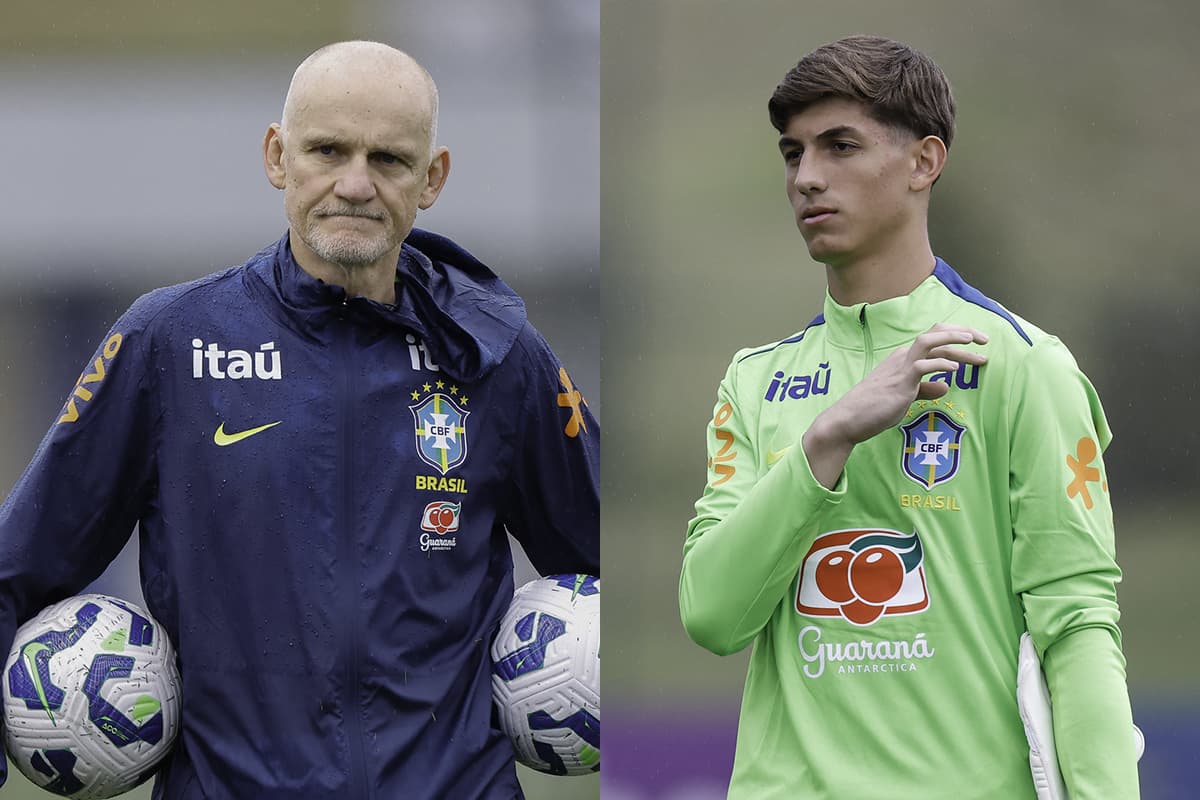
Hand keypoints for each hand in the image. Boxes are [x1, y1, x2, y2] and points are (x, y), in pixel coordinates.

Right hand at [803, 324, 987, 487]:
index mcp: (904, 358)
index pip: (933, 339)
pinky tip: (955, 371)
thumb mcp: (904, 397)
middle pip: (936, 334)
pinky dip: (940, 365)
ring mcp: (901, 367)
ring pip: (930, 342)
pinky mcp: (900, 381)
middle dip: (963, 333)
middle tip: (985, 341)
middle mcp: (903, 357)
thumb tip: (946, 385)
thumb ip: (925, 389)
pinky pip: (922, 366)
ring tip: (974, 344)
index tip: (976, 343)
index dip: (956, 336)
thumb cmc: (873, 409)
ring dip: (954, 340)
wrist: (848, 419)